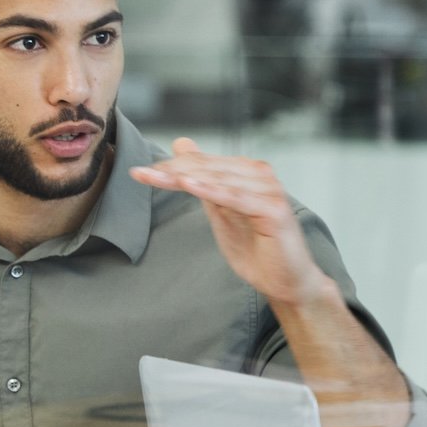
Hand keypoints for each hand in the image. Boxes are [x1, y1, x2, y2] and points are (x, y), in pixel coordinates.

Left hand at [130, 138, 334, 307]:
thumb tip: (182, 145)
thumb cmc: (257, 249)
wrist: (286, 281)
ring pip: (219, 180)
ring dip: (186, 177)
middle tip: (141, 173)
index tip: (139, 172)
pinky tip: (189, 185)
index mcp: (248, 172)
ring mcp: (269, 190)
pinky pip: (236, 198)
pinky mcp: (273, 210)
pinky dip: (212, 190)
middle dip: (172, 170)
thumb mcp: (220, 211)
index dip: (171, 166)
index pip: (203, 164)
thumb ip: (202, 180)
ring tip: (157, 177)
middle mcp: (261, 175)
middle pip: (208, 168)